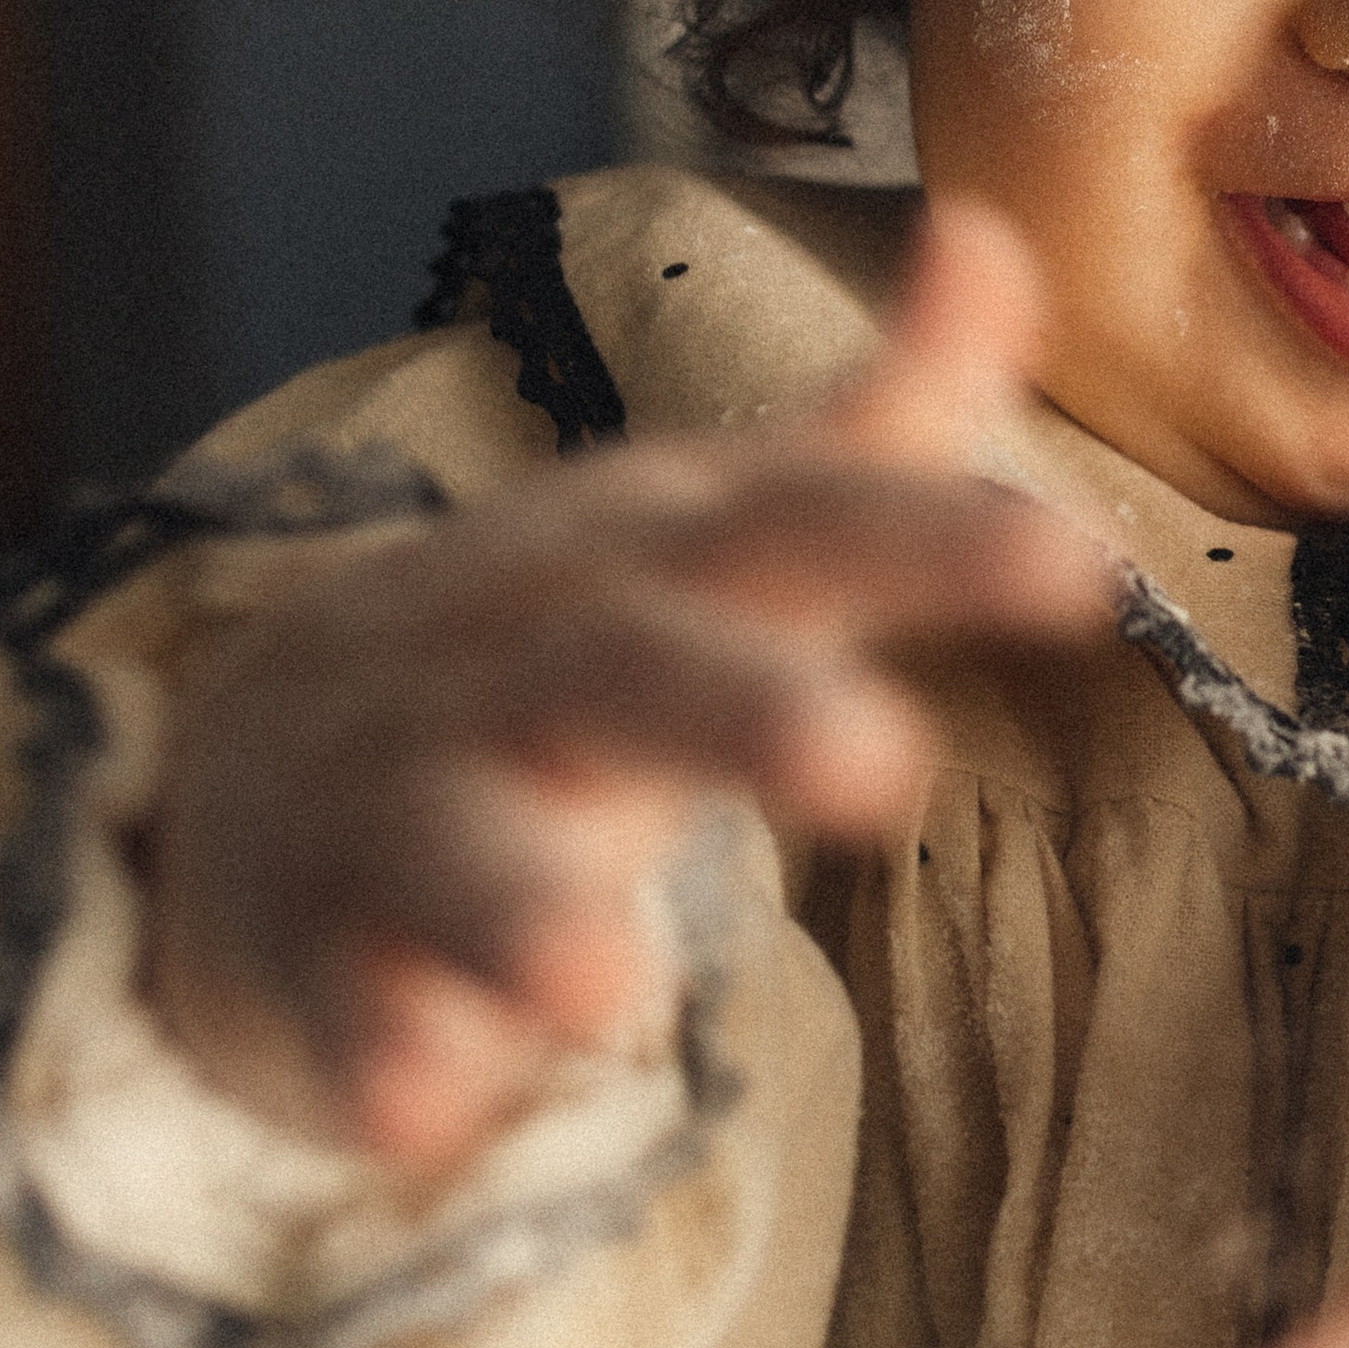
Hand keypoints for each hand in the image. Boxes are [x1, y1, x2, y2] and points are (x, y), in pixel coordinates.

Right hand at [149, 202, 1108, 1176]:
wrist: (260, 750)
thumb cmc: (556, 643)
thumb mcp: (711, 526)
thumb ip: (876, 423)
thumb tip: (999, 236)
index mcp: (649, 564)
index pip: (801, 527)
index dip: (937, 537)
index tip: (1088, 570)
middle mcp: (531, 670)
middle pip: (638, 677)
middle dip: (749, 714)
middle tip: (880, 767)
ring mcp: (414, 806)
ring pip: (466, 851)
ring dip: (528, 914)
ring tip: (605, 991)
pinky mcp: (331, 950)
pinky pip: (351, 1010)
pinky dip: (381, 1057)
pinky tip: (423, 1111)